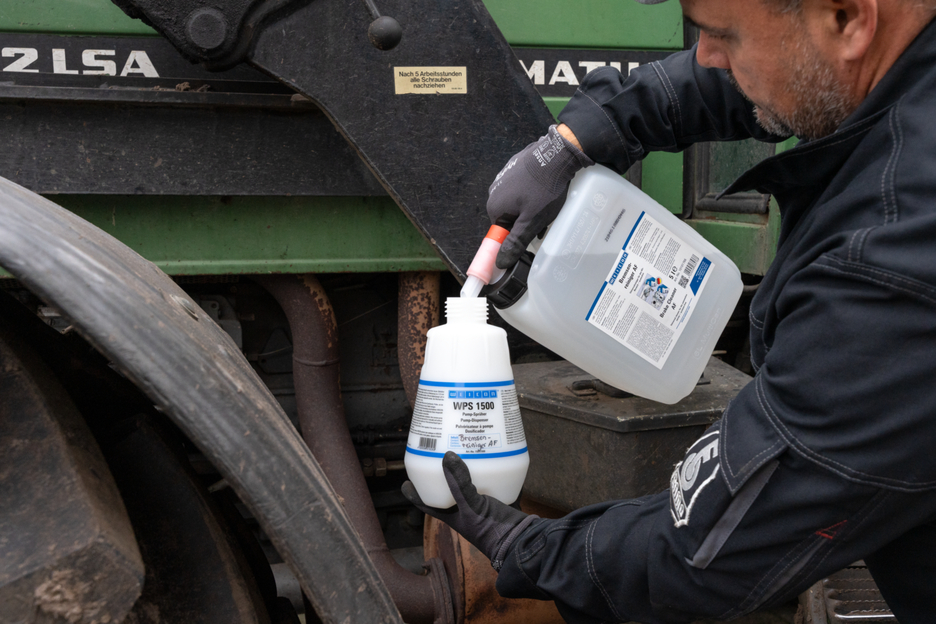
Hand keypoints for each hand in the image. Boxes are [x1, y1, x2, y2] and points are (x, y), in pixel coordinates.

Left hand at [401, 452, 537, 569]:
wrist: (522, 540)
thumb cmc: (491, 531)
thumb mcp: (471, 507)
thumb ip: (459, 483)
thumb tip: (447, 455)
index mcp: (453, 515)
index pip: (428, 503)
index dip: (417, 493)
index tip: (406, 480)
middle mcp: (466, 509)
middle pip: (449, 489)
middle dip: (444, 473)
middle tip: (439, 453)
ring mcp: (483, 505)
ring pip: (471, 483)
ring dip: (468, 469)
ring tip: (465, 449)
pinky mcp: (501, 499)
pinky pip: (494, 482)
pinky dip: (492, 470)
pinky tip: (493, 456)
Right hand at [487, 125, 592, 268]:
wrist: (558, 154)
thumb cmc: (545, 189)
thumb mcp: (532, 221)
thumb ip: (515, 242)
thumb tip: (500, 263)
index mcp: (494, 206)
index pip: (502, 232)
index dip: (518, 235)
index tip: (534, 231)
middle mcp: (494, 191)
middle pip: (509, 217)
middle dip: (525, 221)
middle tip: (544, 218)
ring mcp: (504, 176)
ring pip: (517, 202)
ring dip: (530, 208)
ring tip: (547, 204)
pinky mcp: (515, 166)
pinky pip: (521, 187)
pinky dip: (531, 192)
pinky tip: (545, 190)